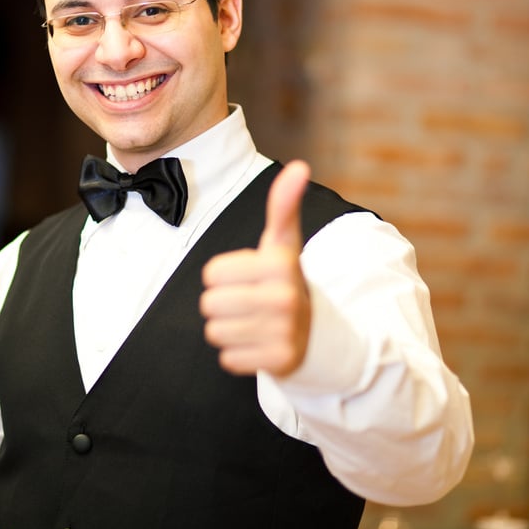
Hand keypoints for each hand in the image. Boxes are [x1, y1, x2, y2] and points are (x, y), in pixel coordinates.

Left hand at [199, 160, 310, 376]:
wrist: (319, 334)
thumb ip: (283, 206)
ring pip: (216, 332)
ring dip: (229, 330)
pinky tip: (259, 344)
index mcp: (280, 264)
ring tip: (254, 323)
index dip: (223, 277)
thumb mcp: (284, 244)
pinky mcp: (279, 361)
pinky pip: (228, 359)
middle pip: (209, 304)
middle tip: (250, 304)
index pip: (211, 273)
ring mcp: (283, 331)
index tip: (249, 279)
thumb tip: (299, 166)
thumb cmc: (287, 282)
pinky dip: (238, 354)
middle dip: (223, 305)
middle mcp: (284, 297)